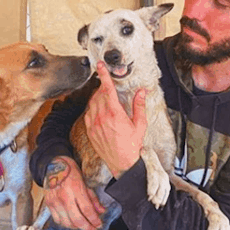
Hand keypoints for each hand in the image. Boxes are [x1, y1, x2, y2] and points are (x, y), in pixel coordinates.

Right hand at [44, 156, 105, 229]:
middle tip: (93, 228)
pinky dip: (66, 224)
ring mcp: (55, 201)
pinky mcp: (49, 204)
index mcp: (76, 189)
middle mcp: (64, 197)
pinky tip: (72, 222)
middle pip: (77, 220)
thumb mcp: (85, 182)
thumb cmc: (71, 172)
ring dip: (77, 227)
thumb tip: (101, 211)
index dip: (94, 220)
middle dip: (87, 228)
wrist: (54, 165)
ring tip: (84, 225)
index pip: (87, 210)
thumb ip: (93, 198)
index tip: (99, 224)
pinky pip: (58, 220)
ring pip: (66, 223)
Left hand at [84, 61, 147, 177]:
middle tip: (109, 85)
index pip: (107, 89)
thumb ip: (139, 105)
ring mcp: (93, 124)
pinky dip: (93, 107)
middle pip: (99, 94)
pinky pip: (88, 113)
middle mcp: (101, 117)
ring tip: (105, 97)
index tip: (100, 66)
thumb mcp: (140, 124)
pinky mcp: (90, 130)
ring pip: (92, 103)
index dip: (104, 75)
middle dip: (103, 87)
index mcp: (114, 114)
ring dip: (97, 97)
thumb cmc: (132, 145)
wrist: (122, 163)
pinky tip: (99, 109)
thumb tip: (141, 92)